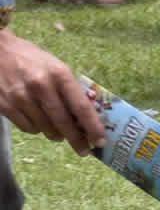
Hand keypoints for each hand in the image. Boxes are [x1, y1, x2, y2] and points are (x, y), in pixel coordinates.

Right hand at [0, 32, 104, 155]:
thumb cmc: (33, 60)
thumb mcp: (57, 67)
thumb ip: (71, 89)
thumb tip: (88, 115)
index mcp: (59, 74)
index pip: (80, 106)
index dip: (92, 126)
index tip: (100, 141)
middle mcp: (40, 86)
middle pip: (63, 122)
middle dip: (76, 139)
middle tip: (85, 150)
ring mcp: (20, 97)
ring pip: (45, 128)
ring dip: (56, 134)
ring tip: (60, 133)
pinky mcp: (4, 105)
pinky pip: (28, 128)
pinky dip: (37, 129)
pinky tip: (39, 122)